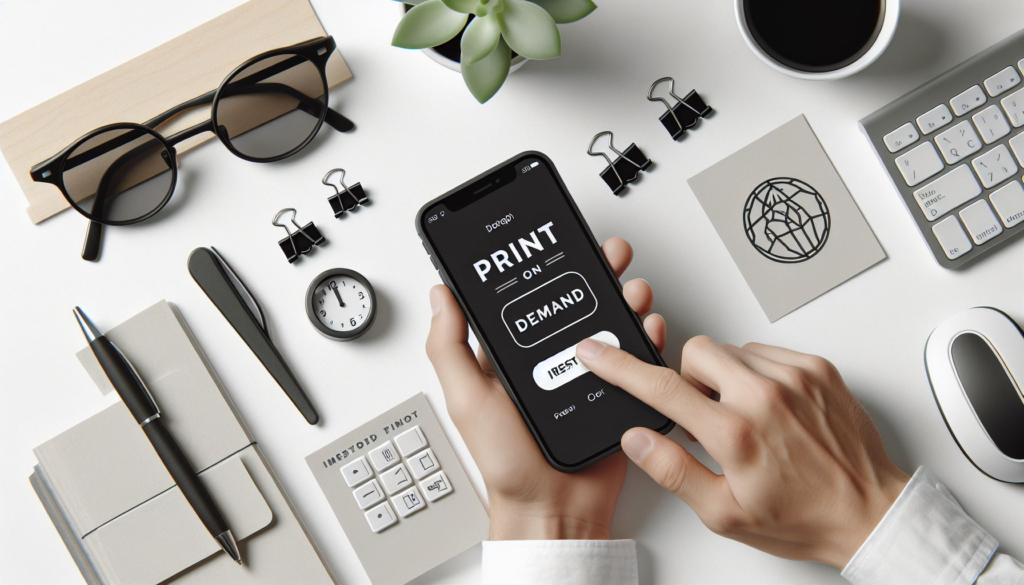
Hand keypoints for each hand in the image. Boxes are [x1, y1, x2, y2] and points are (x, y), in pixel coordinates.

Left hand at [426, 238, 665, 539]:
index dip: (542, 265)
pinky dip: (647, 334)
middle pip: (576, 300)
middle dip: (596, 269)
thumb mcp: (467, 399)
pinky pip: (637, 356)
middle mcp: (550, 358)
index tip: (554, 239)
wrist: (553, 508)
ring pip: (610, 320)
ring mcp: (587, 374)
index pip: (528, 298)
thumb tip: (440, 295)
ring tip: (631, 286)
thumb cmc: (507, 462)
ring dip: (625, 295)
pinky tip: (647, 322)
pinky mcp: (618, 392)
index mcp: (512, 355)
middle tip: (608, 253)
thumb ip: (450, 348)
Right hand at [576, 336, 908, 566]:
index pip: (661, 387)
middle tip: (706, 413)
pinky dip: (758, 373)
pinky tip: (771, 407)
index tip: (597, 352)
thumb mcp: (725, 512)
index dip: (619, 366)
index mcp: (735, 434)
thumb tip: (637, 438)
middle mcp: (764, 396)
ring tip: (746, 416)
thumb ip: (673, 470)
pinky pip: (766, 351)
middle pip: (696, 352)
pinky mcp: (817, 368)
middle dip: (690, 378)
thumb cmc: (803, 517)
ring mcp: (794, 378)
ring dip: (726, 377)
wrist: (869, 511)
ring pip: (731, 350)